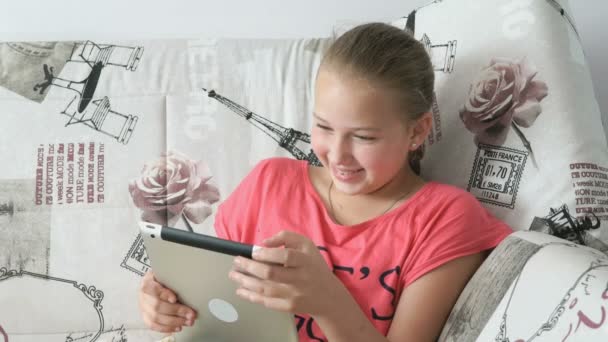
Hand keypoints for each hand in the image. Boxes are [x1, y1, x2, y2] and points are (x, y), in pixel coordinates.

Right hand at [138, 271, 197, 333]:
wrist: (152, 283)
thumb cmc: (162, 279)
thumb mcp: (166, 274)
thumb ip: (172, 278)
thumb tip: (188, 281)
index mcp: (148, 282)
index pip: (153, 289)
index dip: (164, 294)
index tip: (174, 298)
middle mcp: (144, 296)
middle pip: (157, 306)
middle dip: (176, 311)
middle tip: (191, 314)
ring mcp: (143, 307)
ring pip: (156, 318)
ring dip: (174, 321)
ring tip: (188, 321)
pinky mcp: (146, 317)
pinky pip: (153, 325)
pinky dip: (166, 328)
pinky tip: (178, 327)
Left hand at [229, 230, 344, 315]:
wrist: (328, 296)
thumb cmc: (313, 265)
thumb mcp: (306, 245)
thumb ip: (286, 237)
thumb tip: (263, 243)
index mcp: (305, 260)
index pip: (285, 256)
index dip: (267, 254)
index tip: (253, 251)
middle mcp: (300, 278)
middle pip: (271, 273)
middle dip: (250, 267)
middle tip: (236, 262)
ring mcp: (294, 294)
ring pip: (265, 288)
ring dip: (246, 282)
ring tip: (233, 274)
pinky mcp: (289, 307)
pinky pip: (267, 301)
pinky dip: (252, 296)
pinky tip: (241, 290)